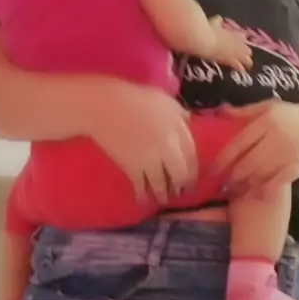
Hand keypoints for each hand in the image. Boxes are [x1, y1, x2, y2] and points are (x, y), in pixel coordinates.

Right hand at [87, 82, 196, 202]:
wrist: (105, 107)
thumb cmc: (134, 98)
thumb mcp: (164, 99)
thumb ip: (178, 112)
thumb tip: (188, 121)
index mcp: (177, 129)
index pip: (192, 153)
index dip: (193, 166)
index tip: (192, 174)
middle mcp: (168, 148)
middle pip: (181, 172)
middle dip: (183, 184)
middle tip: (181, 192)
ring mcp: (150, 160)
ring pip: (162, 183)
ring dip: (164, 194)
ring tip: (163, 200)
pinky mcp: (132, 168)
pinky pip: (140, 185)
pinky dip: (142, 195)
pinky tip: (143, 201)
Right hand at [209, 16, 252, 71]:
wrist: (205, 40)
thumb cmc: (207, 30)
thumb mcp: (213, 23)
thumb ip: (217, 21)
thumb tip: (219, 17)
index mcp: (232, 33)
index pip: (242, 37)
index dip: (242, 40)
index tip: (243, 41)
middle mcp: (236, 43)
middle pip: (247, 49)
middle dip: (246, 52)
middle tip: (245, 56)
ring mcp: (234, 52)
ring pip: (246, 58)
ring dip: (246, 61)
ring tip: (248, 65)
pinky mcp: (230, 60)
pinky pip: (239, 66)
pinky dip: (241, 69)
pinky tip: (242, 71)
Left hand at [214, 101, 298, 194]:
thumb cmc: (296, 116)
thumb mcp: (271, 106)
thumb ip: (246, 111)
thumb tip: (220, 111)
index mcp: (267, 120)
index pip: (239, 143)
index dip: (223, 159)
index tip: (211, 171)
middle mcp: (277, 137)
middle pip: (247, 163)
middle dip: (232, 177)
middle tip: (222, 186)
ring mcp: (288, 154)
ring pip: (260, 175)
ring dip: (245, 186)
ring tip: (235, 191)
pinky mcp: (298, 168)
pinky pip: (277, 183)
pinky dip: (265, 191)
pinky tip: (256, 195)